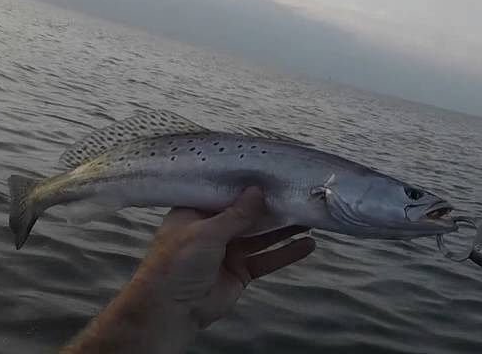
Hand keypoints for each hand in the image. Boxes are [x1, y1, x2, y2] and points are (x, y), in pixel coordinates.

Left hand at [64, 187, 315, 353]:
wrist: (171, 310)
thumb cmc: (178, 263)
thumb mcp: (206, 231)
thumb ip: (236, 213)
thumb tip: (259, 190)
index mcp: (197, 212)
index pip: (226, 192)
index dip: (247, 183)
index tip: (272, 171)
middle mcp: (213, 228)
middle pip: (247, 213)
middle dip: (271, 205)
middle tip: (298, 191)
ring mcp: (228, 250)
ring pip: (261, 235)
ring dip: (284, 227)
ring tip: (310, 215)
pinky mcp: (240, 271)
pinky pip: (267, 258)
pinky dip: (286, 252)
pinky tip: (307, 244)